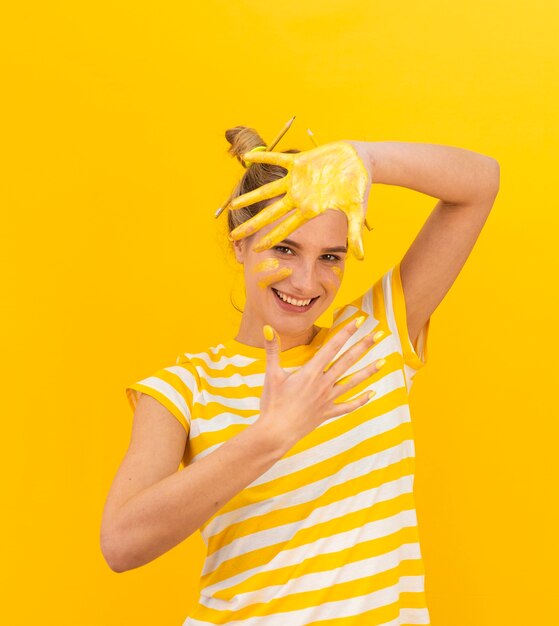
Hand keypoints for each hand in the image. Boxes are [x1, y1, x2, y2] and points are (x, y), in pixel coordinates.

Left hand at [226, 141, 371, 259]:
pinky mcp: (298, 163)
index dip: (270, 239)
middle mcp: (298, 198)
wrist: (360, 162)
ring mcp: (296, 181)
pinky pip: (276, 160)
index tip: (255, 250)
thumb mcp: (357, 211)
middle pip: (269, 215)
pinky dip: (263, 158)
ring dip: (250, 198)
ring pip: (267, 192)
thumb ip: (355, 233)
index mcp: (309, 211)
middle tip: (233, 236)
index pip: (286, 229)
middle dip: (252, 225)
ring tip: (231, 205)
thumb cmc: (358, 188)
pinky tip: (246, 158)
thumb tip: (360, 258)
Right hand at [256, 318, 384, 450]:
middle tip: (379, 334)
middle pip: (347, 361)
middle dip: (363, 346)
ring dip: (369, 371)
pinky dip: (361, 400)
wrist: (276, 433)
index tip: (359, 321)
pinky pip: (348, 406)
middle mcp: (323, 384)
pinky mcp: (327, 413)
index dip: (346, 332)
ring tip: (384, 361)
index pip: (332, 347)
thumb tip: (267, 327)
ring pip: (353, 382)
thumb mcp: (271, 374)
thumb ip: (272, 349)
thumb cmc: (272, 403)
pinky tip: (373, 393)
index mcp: (311, 372)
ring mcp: (327, 399)